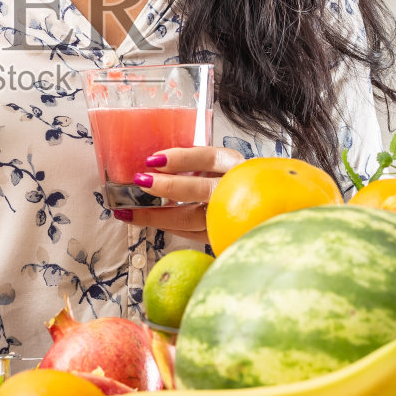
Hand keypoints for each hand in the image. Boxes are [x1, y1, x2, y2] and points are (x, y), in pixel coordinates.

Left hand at [111, 145, 245, 244]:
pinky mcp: (224, 237)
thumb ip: (196, 163)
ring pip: (191, 219)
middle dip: (167, 187)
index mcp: (236, 166)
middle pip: (201, 190)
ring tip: (130, 212)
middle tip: (141, 181)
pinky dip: (170, 227)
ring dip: (158, 216)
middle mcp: (237, 190)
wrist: (265, 210)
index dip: (181, 158)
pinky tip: (152, 222)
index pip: (209, 158)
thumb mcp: (220, 164)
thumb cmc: (236, 182)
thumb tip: (155, 162)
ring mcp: (232, 217)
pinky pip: (193, 234)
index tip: (153, 159)